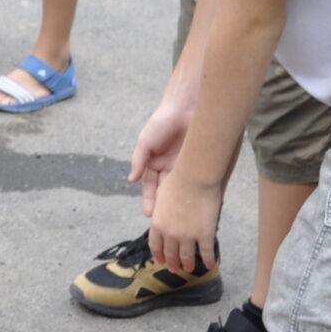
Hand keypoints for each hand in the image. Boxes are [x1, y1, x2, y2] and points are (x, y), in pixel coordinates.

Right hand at [129, 100, 190, 216]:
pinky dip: (198, 191)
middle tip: (166, 223)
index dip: (150, 201)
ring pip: (182, 189)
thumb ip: (139, 160)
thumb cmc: (161, 123)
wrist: (185, 108)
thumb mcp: (145, 142)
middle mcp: (168, 168)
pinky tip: (198, 203)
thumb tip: (131, 180)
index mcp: (154, 164)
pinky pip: (197, 180)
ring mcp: (183, 166)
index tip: (149, 215)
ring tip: (182, 219)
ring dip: (181, 203)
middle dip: (166, 208)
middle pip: (166, 192)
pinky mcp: (197, 163)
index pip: (151, 188)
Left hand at [148, 175, 221, 276]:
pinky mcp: (204, 235)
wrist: (194, 177)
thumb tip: (160, 217)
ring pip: (187, 256)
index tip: (161, 261)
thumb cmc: (176, 181)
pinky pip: (206, 253)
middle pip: (170, 254)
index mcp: (157, 223)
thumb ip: (160, 211)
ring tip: (190, 269)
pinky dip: (208, 261)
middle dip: (173, 263)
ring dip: (188, 265)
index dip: (159, 255)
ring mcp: (187, 236)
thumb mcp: (160, 197)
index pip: (156, 245)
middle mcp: (170, 233)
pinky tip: (210, 265)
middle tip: (175, 269)